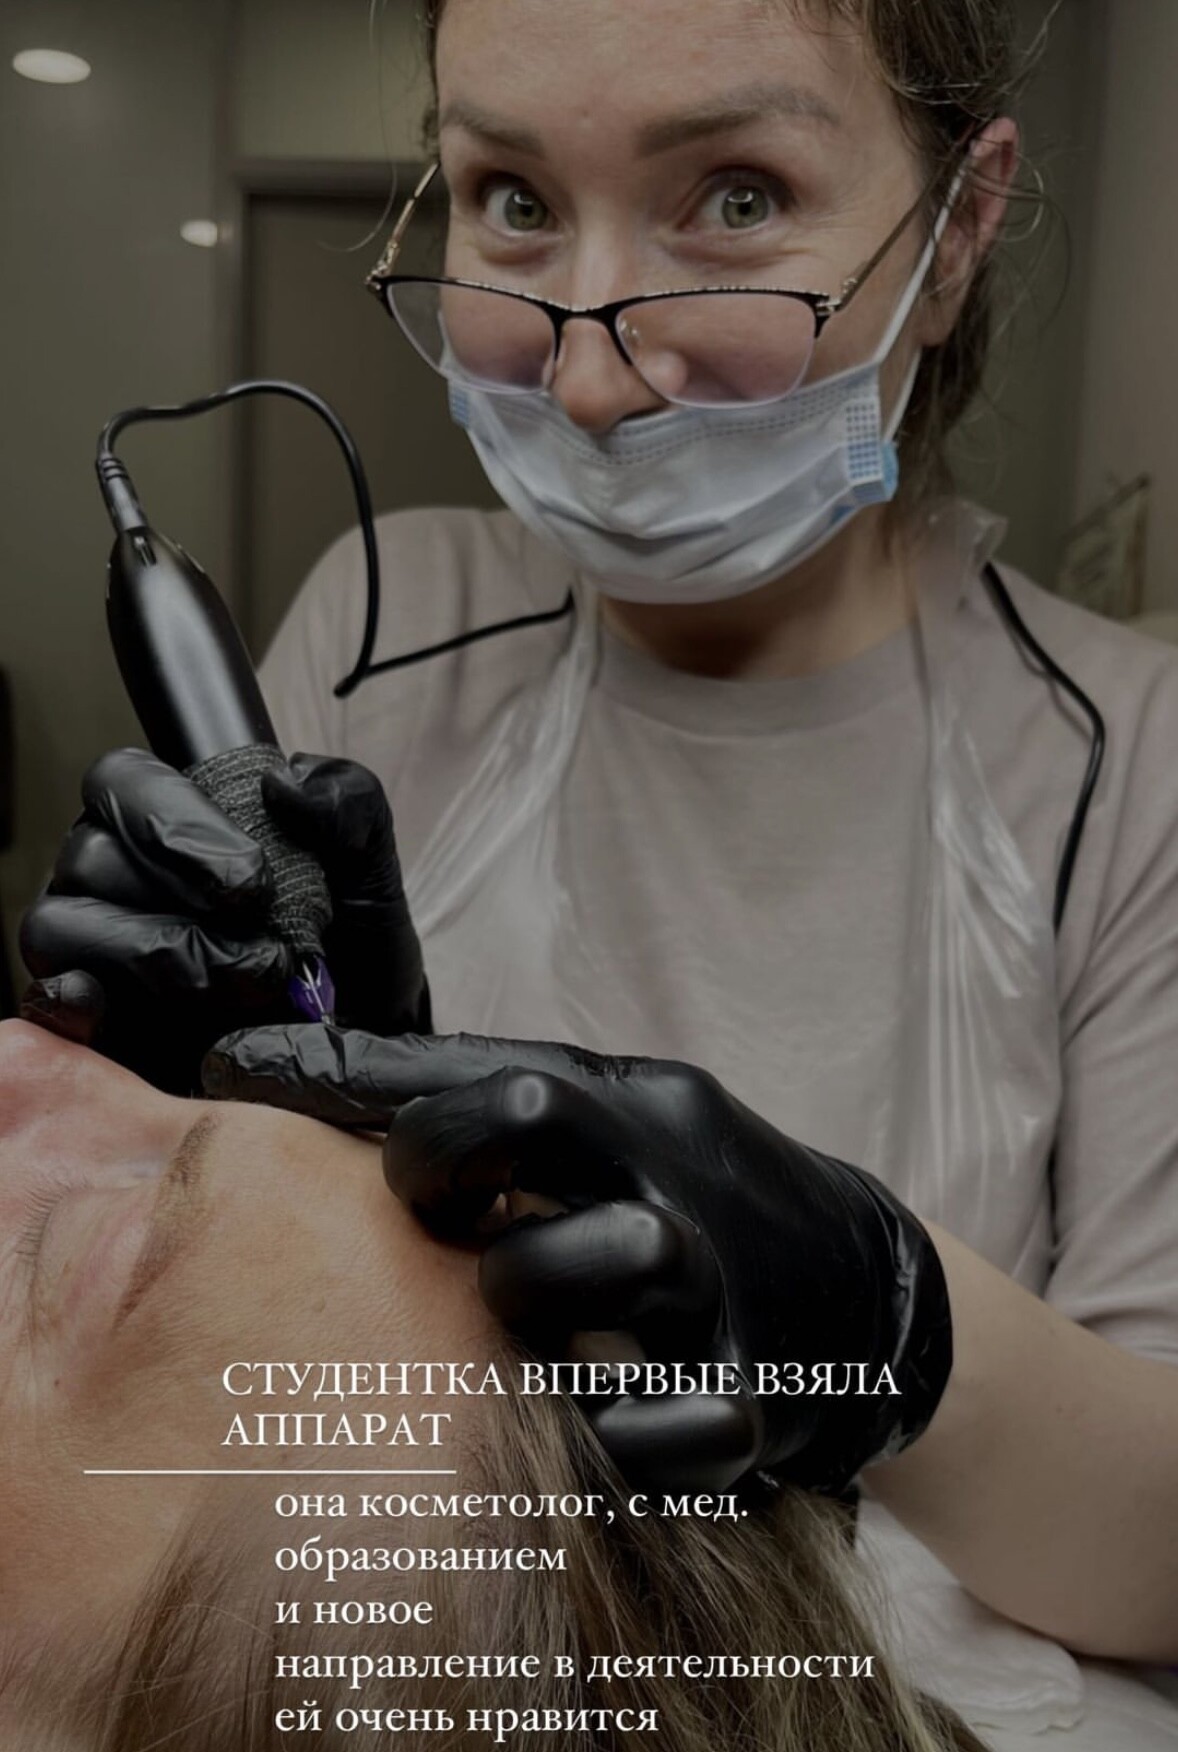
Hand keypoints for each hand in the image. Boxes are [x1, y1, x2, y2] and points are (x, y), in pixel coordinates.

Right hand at [19, 750, 428, 1092]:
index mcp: (169, 821)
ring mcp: (92, 944)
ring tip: (248, 989)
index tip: (250, 880)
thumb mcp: (370, 869)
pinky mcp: (89, 1015)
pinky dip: (79, 1000)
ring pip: (66, 924)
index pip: (123, 779)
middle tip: (264, 946)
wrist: (362, 1043)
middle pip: (91, 854)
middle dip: (185, 903)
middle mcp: (116, 875)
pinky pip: (48, 993)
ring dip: (165, 958)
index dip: (175, 820)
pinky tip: (130, 1011)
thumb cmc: (351, 950)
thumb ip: (347, 803)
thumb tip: (286, 784)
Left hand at [202, 1025, 952, 1495]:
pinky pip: (658, 1426)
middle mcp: (668, 1171)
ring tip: (511, 1329)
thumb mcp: (627, 1124)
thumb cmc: (704, 1202)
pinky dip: (608, 1436)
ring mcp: (711, 1279)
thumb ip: (513, 1110)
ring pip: (581, 1266)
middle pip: (515, 1120)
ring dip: (520, 1297)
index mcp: (634, 1101)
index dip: (346, 1070)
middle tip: (410, 1204)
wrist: (869, 1294)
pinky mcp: (752, 1391)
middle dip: (428, 1157)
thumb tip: (348, 1092)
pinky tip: (588, 1430)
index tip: (236, 1070)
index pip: (474, 1061)